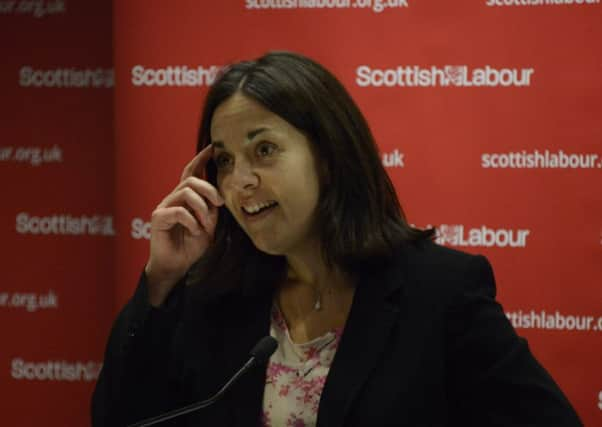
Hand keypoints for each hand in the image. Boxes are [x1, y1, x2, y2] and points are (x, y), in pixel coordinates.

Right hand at [145, 145, 223, 305]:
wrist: (176, 266)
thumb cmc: (191, 245)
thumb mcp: (208, 226)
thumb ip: (212, 210)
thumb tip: (218, 197)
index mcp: (185, 198)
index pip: (191, 172)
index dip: (200, 159)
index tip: (212, 148)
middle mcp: (173, 198)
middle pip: (191, 180)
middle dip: (209, 188)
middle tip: (220, 202)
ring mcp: (164, 206)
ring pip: (186, 193)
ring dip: (202, 208)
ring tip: (206, 224)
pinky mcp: (158, 218)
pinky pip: (178, 211)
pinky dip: (191, 220)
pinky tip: (195, 231)